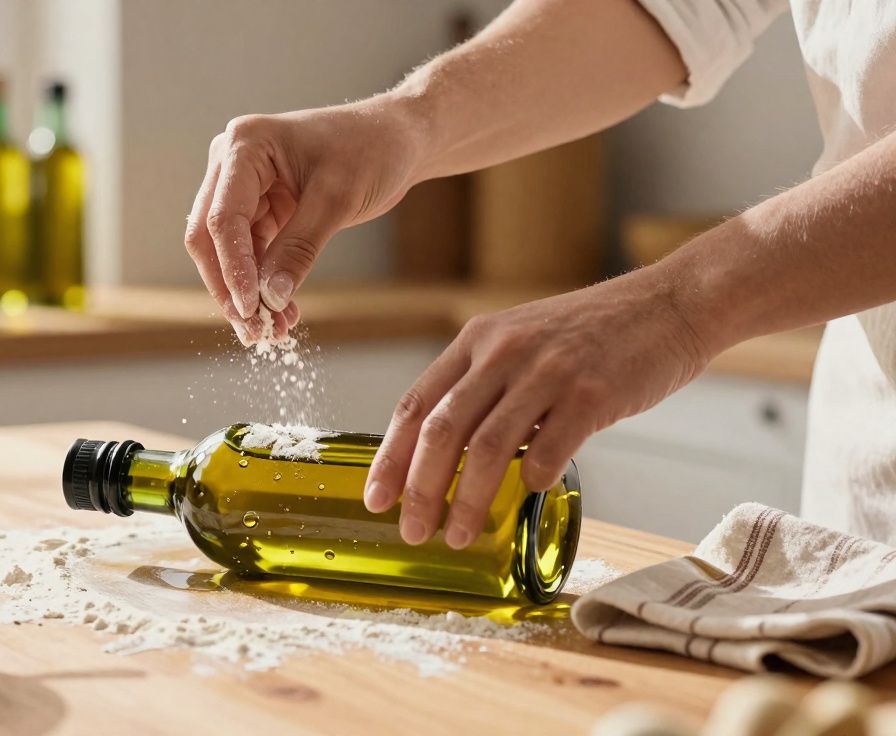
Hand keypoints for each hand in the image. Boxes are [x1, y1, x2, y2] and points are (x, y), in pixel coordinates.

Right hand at [184, 97, 422, 342]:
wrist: (398, 139)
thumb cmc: (371, 149)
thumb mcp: (337, 199)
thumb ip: (299, 248)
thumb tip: (271, 298)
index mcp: (244, 146)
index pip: (223, 217)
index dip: (233, 268)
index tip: (250, 309)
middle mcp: (232, 163)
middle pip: (210, 237)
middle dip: (230, 287)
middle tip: (253, 331)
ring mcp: (244, 187)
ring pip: (229, 252)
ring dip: (247, 292)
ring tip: (274, 331)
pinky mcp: (261, 208)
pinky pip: (253, 253)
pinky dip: (264, 283)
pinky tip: (282, 312)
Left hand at [363, 270, 714, 547]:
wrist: (670, 304)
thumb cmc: (594, 335)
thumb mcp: (522, 343)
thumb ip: (485, 386)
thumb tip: (447, 453)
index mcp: (478, 341)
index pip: (416, 404)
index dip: (390, 457)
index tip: (375, 498)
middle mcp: (503, 352)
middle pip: (442, 431)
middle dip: (420, 489)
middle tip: (413, 531)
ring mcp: (546, 371)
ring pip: (487, 447)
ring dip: (468, 499)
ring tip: (460, 534)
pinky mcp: (591, 392)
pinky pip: (549, 449)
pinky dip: (533, 479)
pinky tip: (530, 494)